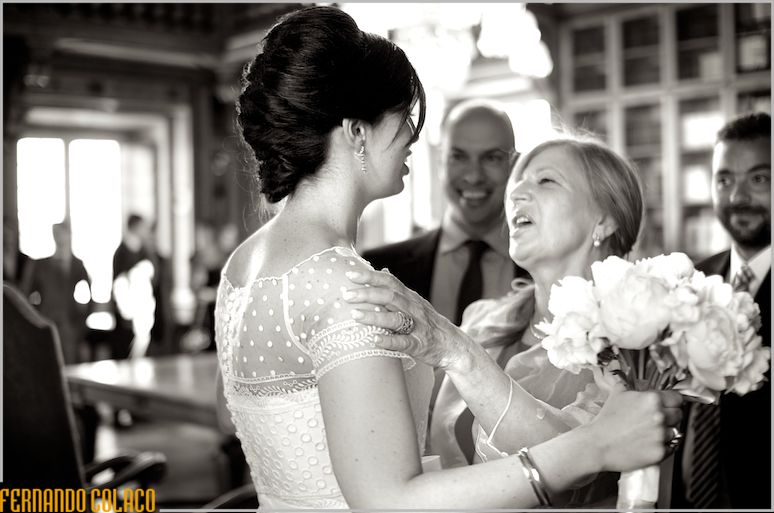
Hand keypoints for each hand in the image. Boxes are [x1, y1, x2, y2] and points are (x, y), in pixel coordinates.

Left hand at [344, 268, 472, 370]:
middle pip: (390, 296)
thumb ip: (397, 289)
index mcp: (410, 297)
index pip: (390, 281)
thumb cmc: (429, 323)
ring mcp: (417, 327)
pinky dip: (389, 341)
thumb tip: (382, 270)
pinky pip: (404, 342)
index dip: (370, 276)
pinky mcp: (419, 345)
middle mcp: (414, 309)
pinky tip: (375, 340)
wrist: (453, 345)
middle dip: (367, 294)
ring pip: (395, 318)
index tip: (350, 274)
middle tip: (347, 295)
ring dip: (374, 316)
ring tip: (355, 315)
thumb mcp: (415, 302)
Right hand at [586, 390, 682, 472]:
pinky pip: (671, 447)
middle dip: (669, 416)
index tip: (670, 404)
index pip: (677, 398)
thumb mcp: (616, 395)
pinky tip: (648, 443)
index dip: (672, 401)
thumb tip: (632, 381)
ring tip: (649, 432)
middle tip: (655, 419)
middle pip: (679, 414)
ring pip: (675, 431)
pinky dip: (662, 446)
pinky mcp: (660, 452)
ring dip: (666, 431)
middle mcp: (659, 416)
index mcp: (651, 399)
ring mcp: (661, 435)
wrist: (597, 445)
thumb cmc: (605, 422)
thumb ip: (630, 387)